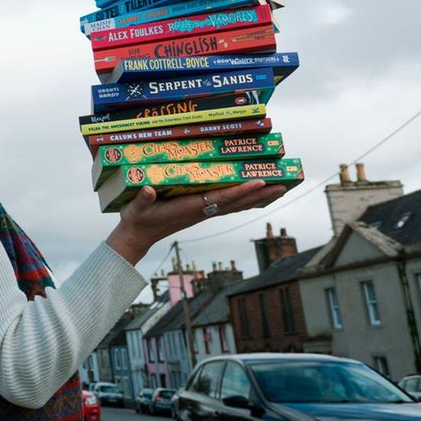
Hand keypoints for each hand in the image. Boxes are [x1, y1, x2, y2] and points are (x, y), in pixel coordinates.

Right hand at [104, 181, 287, 264]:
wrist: (137, 237)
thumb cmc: (136, 219)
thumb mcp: (136, 208)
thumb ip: (143, 199)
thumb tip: (148, 190)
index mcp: (190, 208)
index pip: (220, 198)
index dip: (240, 190)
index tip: (259, 182)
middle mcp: (201, 212)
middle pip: (237, 202)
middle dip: (260, 193)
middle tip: (284, 184)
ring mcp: (202, 213)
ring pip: (236, 205)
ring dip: (257, 197)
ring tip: (278, 188)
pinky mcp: (200, 212)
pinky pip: (228, 205)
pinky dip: (244, 199)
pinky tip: (253, 196)